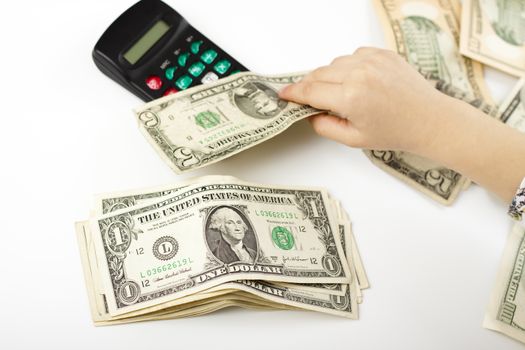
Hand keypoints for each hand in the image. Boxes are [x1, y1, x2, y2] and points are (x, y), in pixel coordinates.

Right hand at [279, 47, 451, 153]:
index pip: (310, 91)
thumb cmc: (396, 132)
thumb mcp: (353, 139)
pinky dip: (348, 67)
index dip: (293, 93)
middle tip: (306, 98)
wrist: (430, 119)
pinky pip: (353, 56)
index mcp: (351, 97)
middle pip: (318, 74)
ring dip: (329, 76)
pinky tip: (357, 82)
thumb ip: (324, 126)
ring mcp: (372, 60)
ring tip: (339, 94)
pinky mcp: (383, 53)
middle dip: (308, 86)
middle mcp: (359, 73)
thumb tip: (309, 113)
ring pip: (334, 63)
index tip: (283, 94)